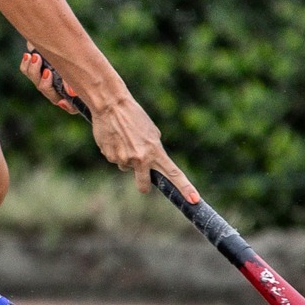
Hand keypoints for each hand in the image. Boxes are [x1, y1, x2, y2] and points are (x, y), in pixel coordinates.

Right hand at [19, 50, 197, 202]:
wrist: (111, 104)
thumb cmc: (134, 115)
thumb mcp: (151, 132)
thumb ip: (154, 150)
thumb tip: (151, 164)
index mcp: (155, 151)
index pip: (174, 174)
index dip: (185, 188)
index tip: (194, 200)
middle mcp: (140, 159)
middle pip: (143, 186)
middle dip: (143, 184)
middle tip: (140, 170)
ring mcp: (123, 159)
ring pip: (126, 167)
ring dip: (126, 158)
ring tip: (124, 138)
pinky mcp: (109, 156)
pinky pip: (114, 159)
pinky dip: (115, 151)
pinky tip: (114, 137)